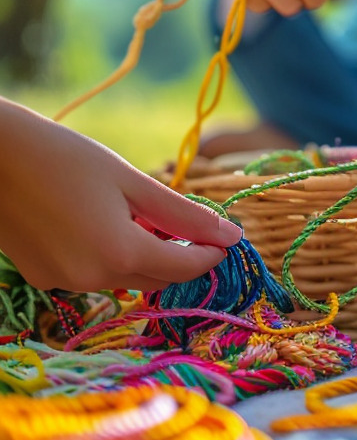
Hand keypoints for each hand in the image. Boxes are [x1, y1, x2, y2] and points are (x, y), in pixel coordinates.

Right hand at [0, 100, 243, 292]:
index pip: (184, 269)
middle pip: (157, 279)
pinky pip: (94, 274)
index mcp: (119, 253)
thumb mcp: (133, 182)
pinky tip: (107, 222)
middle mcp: (90, 278)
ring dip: (146, 255)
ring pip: (125, 278)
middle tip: (191, 223)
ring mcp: (62, 282)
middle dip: (181, 256)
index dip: (211, 253)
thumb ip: (184, 214)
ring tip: (144, 215)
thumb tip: (232, 235)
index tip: (227, 236)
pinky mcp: (41, 277)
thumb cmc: (65, 158)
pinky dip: (112, 256)